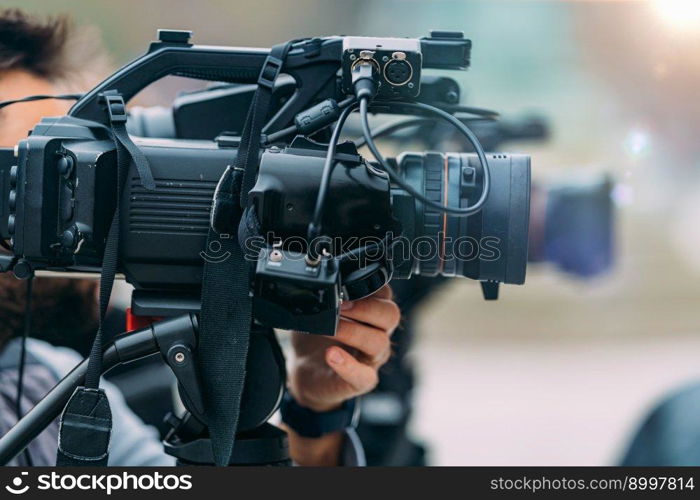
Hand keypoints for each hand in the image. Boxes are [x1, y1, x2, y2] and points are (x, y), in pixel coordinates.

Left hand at [287, 285, 398, 411]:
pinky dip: (349, 366)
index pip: (385, 295)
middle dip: (365, 308)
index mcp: (372, 314)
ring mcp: (372, 358)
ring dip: (353, 332)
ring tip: (331, 329)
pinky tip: (332, 356)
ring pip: (379, 343)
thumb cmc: (318, 339)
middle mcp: (379, 333)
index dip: (370, 288)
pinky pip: (364, 376)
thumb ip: (324, 298)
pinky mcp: (362, 380)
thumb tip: (312, 286)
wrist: (307, 371)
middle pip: (390, 315)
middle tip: (340, 306)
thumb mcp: (320, 312)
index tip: (346, 286)